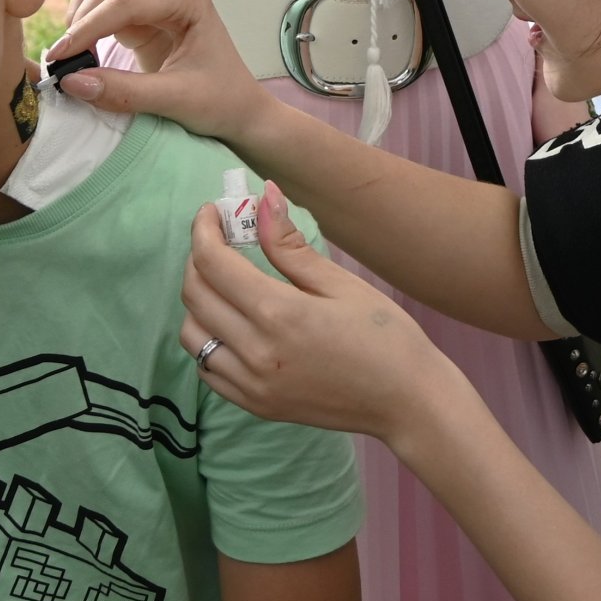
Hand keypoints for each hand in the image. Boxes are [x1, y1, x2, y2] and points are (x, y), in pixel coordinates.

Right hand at [49, 0, 272, 148]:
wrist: (240, 109)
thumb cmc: (220, 102)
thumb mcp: (174, 101)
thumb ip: (123, 92)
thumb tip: (70, 82)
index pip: (123, 2)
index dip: (86, 30)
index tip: (59, 61)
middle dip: (81, 23)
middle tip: (63, 66)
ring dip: (81, 16)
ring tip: (75, 57)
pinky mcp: (143, 10)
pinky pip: (102, 3)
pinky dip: (86, 22)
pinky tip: (84, 52)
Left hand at [180, 185, 443, 446]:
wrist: (409, 403)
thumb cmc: (385, 338)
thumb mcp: (341, 283)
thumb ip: (290, 244)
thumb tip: (265, 195)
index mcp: (279, 315)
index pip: (212, 263)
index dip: (204, 229)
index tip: (213, 212)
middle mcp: (256, 353)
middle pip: (195, 295)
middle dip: (198, 257)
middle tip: (220, 240)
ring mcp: (252, 386)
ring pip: (192, 334)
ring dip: (199, 301)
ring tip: (226, 283)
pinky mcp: (256, 406)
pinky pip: (208, 369)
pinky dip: (207, 340)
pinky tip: (232, 324)